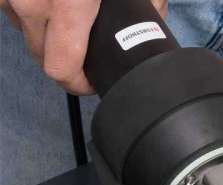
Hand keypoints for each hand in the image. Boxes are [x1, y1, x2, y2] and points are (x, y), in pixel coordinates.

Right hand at [0, 0, 167, 94]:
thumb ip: (149, 3)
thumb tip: (152, 25)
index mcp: (66, 4)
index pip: (60, 68)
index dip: (79, 83)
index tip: (93, 80)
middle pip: (43, 56)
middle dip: (68, 60)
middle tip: (88, 49)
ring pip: (26, 30)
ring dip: (48, 33)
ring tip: (72, 18)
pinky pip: (15, 6)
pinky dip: (33, 8)